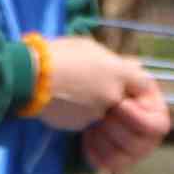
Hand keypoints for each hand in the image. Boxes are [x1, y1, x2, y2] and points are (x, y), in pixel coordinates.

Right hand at [30, 34, 153, 131]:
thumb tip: (123, 64)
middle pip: (121, 98)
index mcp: (119, 72)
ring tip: (70, 89)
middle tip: (92, 83)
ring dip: (91, 103)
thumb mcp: (88, 47)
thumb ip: (110, 60)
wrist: (30, 77)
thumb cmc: (58, 54)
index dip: (135, 83)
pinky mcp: (78, 126)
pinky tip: (61, 101)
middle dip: (111, 94)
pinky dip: (76, 113)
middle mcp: (113, 95)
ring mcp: (97, 113)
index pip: (143, 83)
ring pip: (101, 110)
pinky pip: (83, 119)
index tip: (128, 82)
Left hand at [80, 80, 171, 173]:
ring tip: (93, 121)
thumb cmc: (107, 80)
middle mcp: (149, 138)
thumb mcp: (122, 72)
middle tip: (102, 112)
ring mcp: (132, 153)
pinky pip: (105, 163)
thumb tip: (142, 95)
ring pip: (120, 157)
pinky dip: (92, 148)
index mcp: (156, 114)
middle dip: (113, 127)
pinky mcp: (113, 161)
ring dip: (102, 137)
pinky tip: (87, 133)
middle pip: (136, 145)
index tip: (119, 104)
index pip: (155, 127)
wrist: (85, 93)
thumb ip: (136, 80)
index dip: (135, 117)